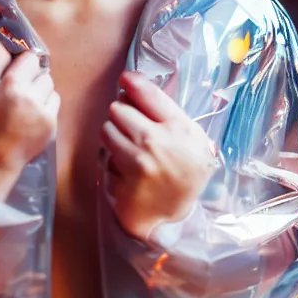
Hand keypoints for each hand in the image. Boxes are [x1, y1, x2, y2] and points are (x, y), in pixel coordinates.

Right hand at [0, 38, 59, 199]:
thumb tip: (0, 40)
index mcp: (11, 85)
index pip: (29, 57)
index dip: (21, 62)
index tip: (13, 71)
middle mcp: (31, 97)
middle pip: (42, 71)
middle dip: (31, 76)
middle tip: (16, 89)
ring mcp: (44, 112)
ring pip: (50, 85)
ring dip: (39, 90)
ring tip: (23, 103)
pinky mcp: (52, 124)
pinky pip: (55, 102)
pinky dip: (45, 105)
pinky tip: (30, 115)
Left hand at [101, 71, 216, 241]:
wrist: (177, 217)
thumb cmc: (185, 172)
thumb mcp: (192, 139)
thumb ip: (168, 114)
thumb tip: (135, 88)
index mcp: (180, 127)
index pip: (148, 92)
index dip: (132, 82)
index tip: (125, 79)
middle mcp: (158, 141)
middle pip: (119, 109)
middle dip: (121, 115)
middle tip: (129, 126)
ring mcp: (139, 161)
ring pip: (107, 129)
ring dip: (112, 136)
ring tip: (126, 147)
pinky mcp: (122, 179)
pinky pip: (105, 156)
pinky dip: (112, 161)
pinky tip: (125, 169)